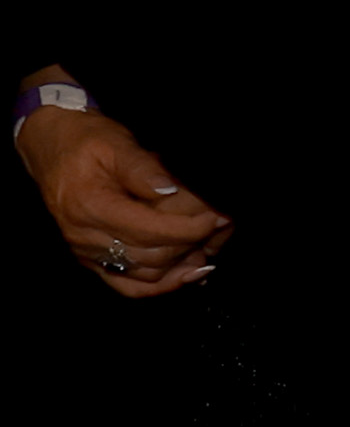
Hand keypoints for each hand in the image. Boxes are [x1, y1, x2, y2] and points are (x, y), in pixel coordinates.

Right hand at [16, 103, 226, 298]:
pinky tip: (187, 274)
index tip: (217, 218)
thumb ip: (143, 168)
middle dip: (191, 245)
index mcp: (91, 206)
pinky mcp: (91, 258)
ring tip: (210, 249)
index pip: (149, 230)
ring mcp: (87, 251)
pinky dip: (159, 285)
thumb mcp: (116, 143)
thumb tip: (170, 189)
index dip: (188, 228)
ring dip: (180, 267)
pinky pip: (126, 285)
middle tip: (221, 230)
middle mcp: (85, 235)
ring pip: (143, 275)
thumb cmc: (85, 141)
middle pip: (150, 256)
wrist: (50, 145)